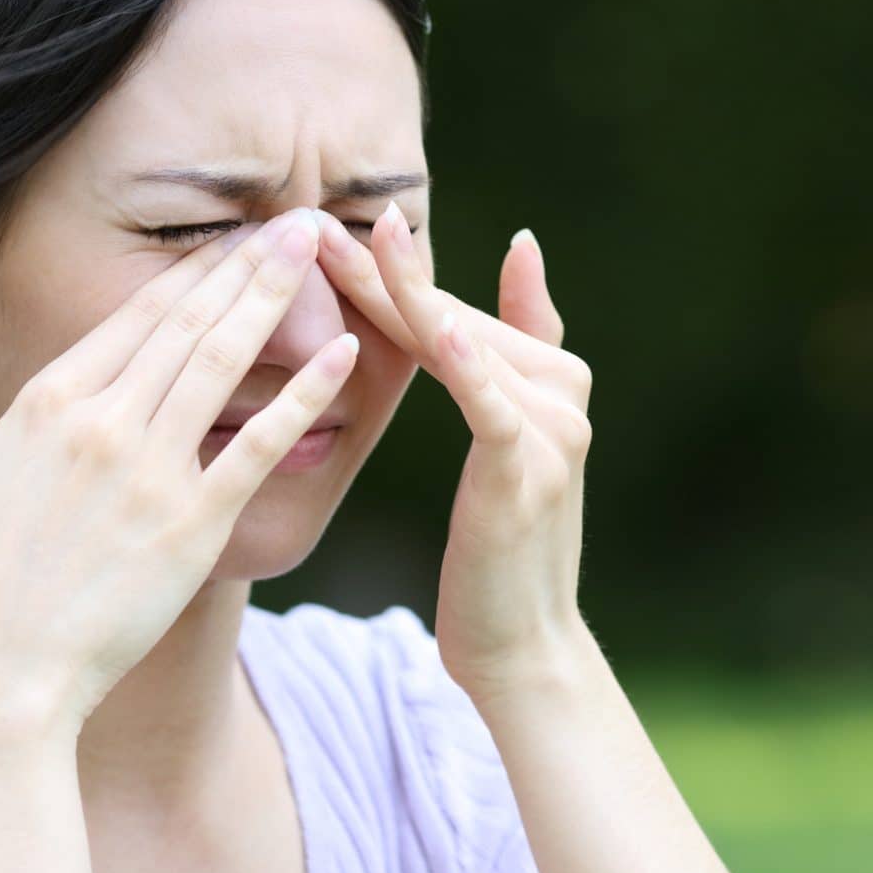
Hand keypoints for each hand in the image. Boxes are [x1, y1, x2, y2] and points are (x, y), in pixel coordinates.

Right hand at [0, 206, 355, 731]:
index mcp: (46, 402)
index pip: (136, 313)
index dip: (193, 268)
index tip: (235, 233)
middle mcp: (103, 423)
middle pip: (189, 322)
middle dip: (248, 261)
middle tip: (301, 217)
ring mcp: (150, 472)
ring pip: (224, 362)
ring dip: (276, 298)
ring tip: (321, 247)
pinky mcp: (192, 527)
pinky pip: (258, 446)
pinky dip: (303, 394)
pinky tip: (342, 351)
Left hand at [312, 203, 593, 703]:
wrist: (521, 647)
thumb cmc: (500, 550)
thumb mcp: (504, 442)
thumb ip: (508, 347)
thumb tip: (524, 244)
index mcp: (552, 376)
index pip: (453, 312)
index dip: (392, 271)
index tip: (332, 225)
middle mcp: (561, 392)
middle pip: (451, 321)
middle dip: (380, 275)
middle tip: (311, 227)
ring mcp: (552, 429)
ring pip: (461, 350)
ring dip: (401, 298)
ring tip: (349, 249)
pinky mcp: (529, 469)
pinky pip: (489, 405)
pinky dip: (466, 364)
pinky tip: (436, 328)